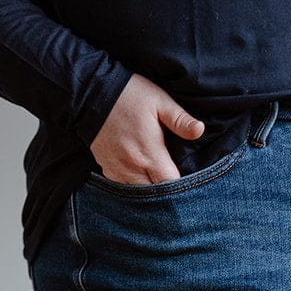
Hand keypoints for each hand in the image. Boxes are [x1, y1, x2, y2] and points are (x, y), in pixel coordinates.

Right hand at [89, 74, 203, 183]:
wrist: (91, 94)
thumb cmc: (129, 95)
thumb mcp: (159, 101)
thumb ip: (180, 119)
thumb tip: (199, 130)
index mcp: (150, 154)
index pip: (171, 184)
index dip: (182, 186)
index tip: (189, 180)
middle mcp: (132, 168)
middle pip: (155, 196)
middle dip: (167, 193)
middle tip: (176, 182)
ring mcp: (118, 170)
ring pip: (139, 194)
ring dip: (150, 191)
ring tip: (160, 181)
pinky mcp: (107, 169)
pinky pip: (124, 187)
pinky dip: (135, 186)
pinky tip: (142, 176)